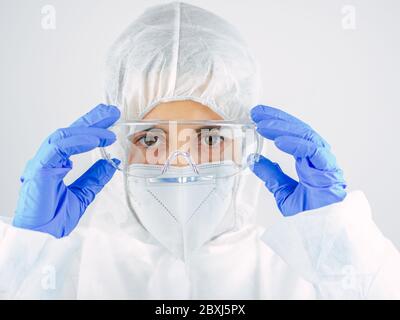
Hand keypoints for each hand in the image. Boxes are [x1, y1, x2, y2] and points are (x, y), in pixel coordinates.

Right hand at [13, 104, 120, 237]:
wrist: (40, 237)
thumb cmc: (52, 218)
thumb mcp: (83, 195)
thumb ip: (94, 178)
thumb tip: (110, 163)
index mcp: (56, 164)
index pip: (76, 140)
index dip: (93, 128)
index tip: (110, 121)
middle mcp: (49, 160)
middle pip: (71, 132)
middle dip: (92, 119)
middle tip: (111, 111)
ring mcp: (43, 162)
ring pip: (65, 136)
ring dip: (89, 129)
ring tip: (108, 128)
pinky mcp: (40, 168)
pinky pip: (60, 148)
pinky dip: (79, 141)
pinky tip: (96, 139)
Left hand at [249, 105, 346, 215]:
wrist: (323, 233)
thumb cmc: (310, 216)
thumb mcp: (283, 192)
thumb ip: (271, 175)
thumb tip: (254, 160)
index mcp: (309, 161)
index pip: (292, 135)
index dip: (276, 124)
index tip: (257, 118)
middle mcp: (318, 158)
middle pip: (298, 130)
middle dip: (277, 119)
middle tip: (257, 113)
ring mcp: (324, 162)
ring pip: (305, 135)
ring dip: (282, 128)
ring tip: (262, 124)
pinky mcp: (328, 170)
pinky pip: (313, 151)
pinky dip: (296, 144)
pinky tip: (279, 140)